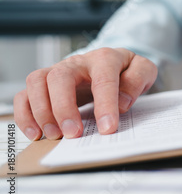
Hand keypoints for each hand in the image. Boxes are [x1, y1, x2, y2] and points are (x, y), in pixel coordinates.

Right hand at [14, 48, 157, 140]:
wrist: (115, 63)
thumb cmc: (127, 70)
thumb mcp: (143, 70)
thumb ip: (137, 81)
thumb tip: (121, 103)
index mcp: (105, 58)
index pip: (103, 79)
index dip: (105, 105)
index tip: (108, 128)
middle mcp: (78, 62)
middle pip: (60, 77)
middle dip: (64, 108)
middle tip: (74, 134)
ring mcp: (58, 71)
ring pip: (37, 81)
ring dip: (42, 111)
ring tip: (55, 135)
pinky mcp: (46, 84)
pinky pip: (25, 94)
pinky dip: (25, 115)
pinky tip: (36, 134)